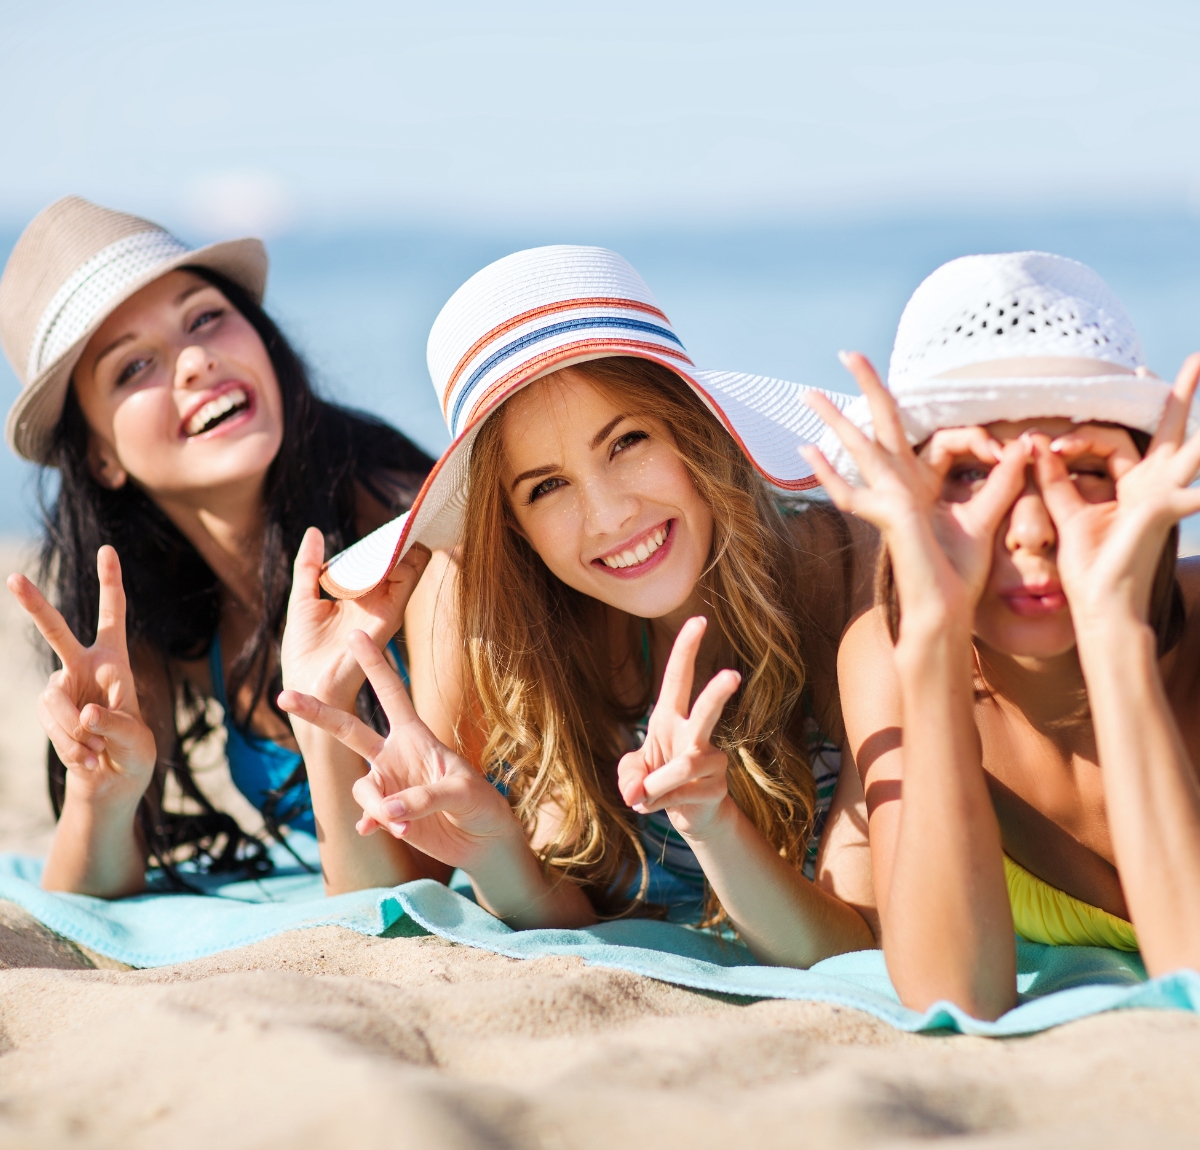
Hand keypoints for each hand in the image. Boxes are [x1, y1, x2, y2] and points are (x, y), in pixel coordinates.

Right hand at [7, 546, 155, 804]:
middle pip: (56, 631)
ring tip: (98, 751)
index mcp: (115, 660)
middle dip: (35, 605)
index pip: (113, 615)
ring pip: (56, 700)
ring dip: (76, 731)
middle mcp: (82, 666)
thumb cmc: (133, 752)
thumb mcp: (137, 738)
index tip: (108, 549)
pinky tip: (87, 758)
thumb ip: (115, 722)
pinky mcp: (47, 712)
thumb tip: (86, 711)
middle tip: (12, 579)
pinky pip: (52, 724)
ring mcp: (60, 688)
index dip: (110, 582)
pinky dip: (70, 745)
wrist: (111, 782)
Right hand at [278, 630, 518, 869]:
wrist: (481, 838)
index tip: (355, 635)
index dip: (375, 664)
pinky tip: (382, 832)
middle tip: (284, 696)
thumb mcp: (460, 791)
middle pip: (348, 729)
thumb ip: (423, 797)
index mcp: (416, 735)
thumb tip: (386, 810)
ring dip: (378, 807)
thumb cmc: (479, 803)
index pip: (391, 693)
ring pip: (362, 787)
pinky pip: (367, 815)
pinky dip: (374, 824)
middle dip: (318, 713)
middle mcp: (395, 755)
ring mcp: (389, 784)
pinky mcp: (387, 815)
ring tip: (406, 826)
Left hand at [281, 527, 430, 707]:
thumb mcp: (303, 598)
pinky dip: (402, 558)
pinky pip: (407, 579)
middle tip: (401, 515)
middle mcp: (377, 600)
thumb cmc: (304, 651)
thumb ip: (309, 566)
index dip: (384, 539)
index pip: (380, 560)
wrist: (307, 685)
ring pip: (411, 564)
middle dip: (400, 535)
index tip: (388, 520)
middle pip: (400, 559)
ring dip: (403, 543)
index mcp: (359, 596)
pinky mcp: (389, 615)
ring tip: (398, 526)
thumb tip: (315, 532)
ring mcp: (386, 607)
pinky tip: (387, 548)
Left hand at [616, 617, 740, 838]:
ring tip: (641, 797)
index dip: (687, 649)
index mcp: (671, 717)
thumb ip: (628, 778)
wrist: (689, 814)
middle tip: (732, 675)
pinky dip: (658, 803)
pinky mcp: (717, 786)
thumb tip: (636, 793)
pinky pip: (683, 793)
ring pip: (685, 766)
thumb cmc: (657, 781)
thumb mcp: (632, 775)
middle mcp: (695, 733)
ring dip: (656, 784)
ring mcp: (711, 759)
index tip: (700, 620)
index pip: (679, 678)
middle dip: (718, 693)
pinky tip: (653, 806)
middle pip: (706, 709)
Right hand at [801, 352, 1029, 629]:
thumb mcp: (987, 518)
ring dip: (835, 419)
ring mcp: (888, 501)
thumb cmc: (959, 575)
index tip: (1008, 448)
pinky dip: (828, 474)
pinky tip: (807, 451)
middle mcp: (900, 487)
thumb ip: (1003, 481)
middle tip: (847, 353)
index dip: (978, 437)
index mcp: (922, 485)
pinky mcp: (887, 517)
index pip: (939, 440)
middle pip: (881, 426)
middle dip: (867, 387)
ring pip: (859, 449)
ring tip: (809, 394)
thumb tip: (1023, 444)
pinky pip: (852, 491)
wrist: (945, 612)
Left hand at [1036, 353, 1199, 624]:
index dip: (1088, 433)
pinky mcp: (1159, 511)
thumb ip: (1055, 480)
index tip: (1053, 442)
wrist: (1102, 608)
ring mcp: (1163, 497)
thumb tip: (1035, 444)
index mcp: (1133, 486)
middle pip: (1171, 432)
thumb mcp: (1068, 515)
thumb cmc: (1091, 568)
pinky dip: (1198, 488)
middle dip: (1183, 395)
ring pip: (1189, 451)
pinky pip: (1184, 490)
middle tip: (1198, 358)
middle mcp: (1155, 486)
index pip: (1121, 440)